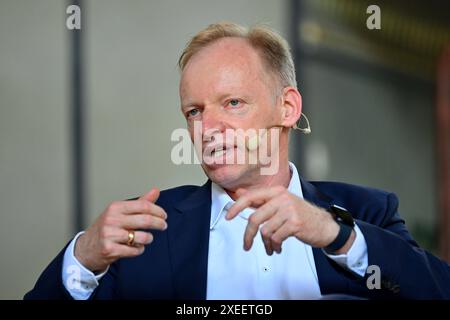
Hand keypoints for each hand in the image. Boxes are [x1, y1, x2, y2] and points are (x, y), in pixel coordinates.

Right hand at [74, 188, 167, 271]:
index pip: (143, 205)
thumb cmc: (106, 228)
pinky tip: (136, 247)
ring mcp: (109, 235)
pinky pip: (134, 250)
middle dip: (159, 224)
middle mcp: (112, 219)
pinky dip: (139, 250)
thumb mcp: (120, 212)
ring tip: (147, 238)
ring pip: (142, 237)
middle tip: (163, 226)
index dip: (158, 211)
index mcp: (115, 207)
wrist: (85, 248)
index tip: (164, 215)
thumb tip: (155, 191)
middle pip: (145, 220)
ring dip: (148, 238)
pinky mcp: (109, 249)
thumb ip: (140, 203)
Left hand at [225, 186, 351, 254]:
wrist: (324, 226)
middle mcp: (282, 198)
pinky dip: (274, 246)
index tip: (228, 217)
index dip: (237, 207)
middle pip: (255, 218)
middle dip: (249, 235)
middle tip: (247, 245)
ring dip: (265, 243)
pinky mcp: (295, 224)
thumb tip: (239, 194)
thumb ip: (262, 200)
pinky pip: (275, 238)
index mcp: (277, 191)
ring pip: (265, 231)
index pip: (251, 196)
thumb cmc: (301, 215)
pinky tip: (278, 248)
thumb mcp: (282, 203)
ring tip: (271, 247)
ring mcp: (289, 210)